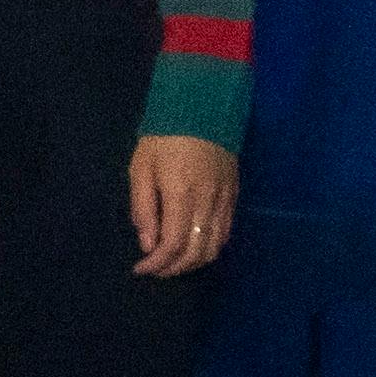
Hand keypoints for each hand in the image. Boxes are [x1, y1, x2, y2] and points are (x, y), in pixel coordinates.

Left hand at [130, 135, 236, 276]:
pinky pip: (225, 232)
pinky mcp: (234, 195)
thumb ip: (144, 209)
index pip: (173, 245)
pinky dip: (210, 247)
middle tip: (155, 269)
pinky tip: (194, 246)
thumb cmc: (164, 136)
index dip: (157, 263)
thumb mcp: (141, 168)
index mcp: (181, 195)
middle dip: (174, 268)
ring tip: (173, 262)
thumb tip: (148, 244)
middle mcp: (207, 203)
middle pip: (196, 252)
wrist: (202, 107)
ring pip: (214, 246)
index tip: (141, 268)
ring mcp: (224, 200)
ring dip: (193, 262)